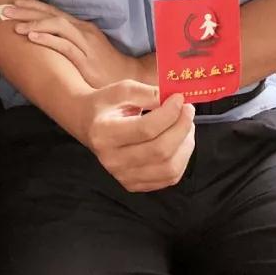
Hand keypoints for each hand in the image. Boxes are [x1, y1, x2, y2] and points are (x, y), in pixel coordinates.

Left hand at [3, 0, 141, 87]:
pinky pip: (64, 45)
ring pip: (57, 26)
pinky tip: (32, 37)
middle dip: (27, 11)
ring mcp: (85, 43)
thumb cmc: (104, 66)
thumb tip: (47, 38)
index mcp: (81, 27)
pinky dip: (47, 39)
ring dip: (34, 24)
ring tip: (15, 25)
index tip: (15, 3)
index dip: (33, 6)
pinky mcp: (86, 59)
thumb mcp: (85, 48)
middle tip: (5, 9)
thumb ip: (69, 41)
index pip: (54, 11)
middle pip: (51, 14)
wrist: (128, 78)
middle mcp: (82, 31)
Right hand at [76, 79, 195, 192]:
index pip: (146, 129)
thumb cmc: (106, 104)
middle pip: (160, 150)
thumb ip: (148, 93)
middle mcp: (111, 159)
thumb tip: (176, 101)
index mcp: (104, 133)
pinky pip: (169, 178)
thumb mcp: (122, 90)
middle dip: (181, 128)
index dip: (169, 114)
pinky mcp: (133, 184)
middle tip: (188, 110)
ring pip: (169, 168)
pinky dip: (182, 159)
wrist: (87, 124)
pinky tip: (180, 142)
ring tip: (187, 126)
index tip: (180, 99)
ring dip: (185, 145)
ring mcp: (122, 176)